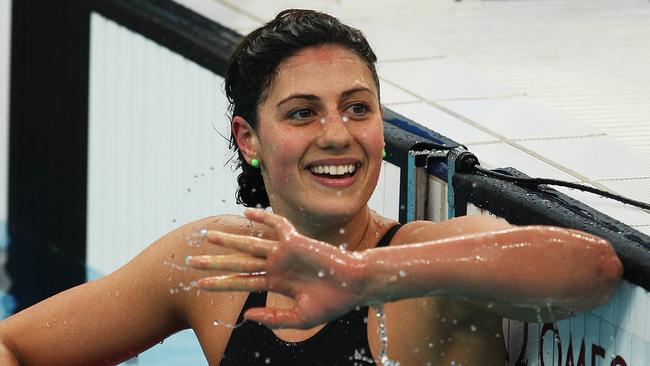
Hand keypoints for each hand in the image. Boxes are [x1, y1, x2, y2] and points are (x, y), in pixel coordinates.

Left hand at [188, 209, 369, 328]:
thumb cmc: (332, 303)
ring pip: (250, 245)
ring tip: (206, 235)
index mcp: (277, 283)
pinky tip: (246, 212)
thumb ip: (273, 319)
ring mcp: (284, 252)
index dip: (220, 282)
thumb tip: (246, 316)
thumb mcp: (299, 319)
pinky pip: (276, 225)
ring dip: (228, 240)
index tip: (199, 284)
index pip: (242, 281)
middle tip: (191, 261)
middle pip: (239, 262)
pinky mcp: (295, 241)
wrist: (355, 286)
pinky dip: (262, 217)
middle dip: (215, 262)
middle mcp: (276, 266)